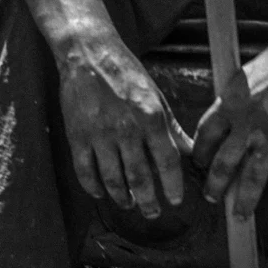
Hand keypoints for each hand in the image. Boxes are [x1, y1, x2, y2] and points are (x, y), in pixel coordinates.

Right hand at [58, 36, 186, 217]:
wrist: (88, 55)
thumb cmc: (127, 74)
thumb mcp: (157, 97)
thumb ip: (172, 128)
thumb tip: (191, 153)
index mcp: (150, 117)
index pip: (167, 161)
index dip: (172, 185)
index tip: (174, 201)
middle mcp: (126, 128)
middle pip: (140, 176)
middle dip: (148, 201)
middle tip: (153, 212)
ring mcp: (99, 134)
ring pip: (112, 178)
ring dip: (122, 197)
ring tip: (129, 204)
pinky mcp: (77, 135)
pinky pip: (85, 170)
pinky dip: (93, 187)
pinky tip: (101, 193)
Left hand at [193, 36, 267, 217]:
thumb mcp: (241, 78)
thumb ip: (230, 103)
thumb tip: (222, 121)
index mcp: (227, 106)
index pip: (204, 138)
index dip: (199, 156)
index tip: (198, 166)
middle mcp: (245, 125)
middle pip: (222, 164)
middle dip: (214, 186)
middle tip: (211, 198)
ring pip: (251, 177)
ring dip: (243, 200)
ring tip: (239, 215)